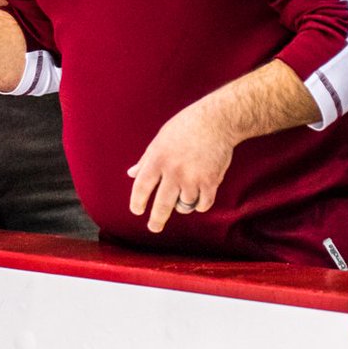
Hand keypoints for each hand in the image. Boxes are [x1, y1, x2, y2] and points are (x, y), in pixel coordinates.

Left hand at [126, 90, 236, 232]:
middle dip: (156, 220)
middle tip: (154, 227)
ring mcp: (193, 178)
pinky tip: (198, 200)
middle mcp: (173, 171)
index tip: (137, 211)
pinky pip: (203, 204)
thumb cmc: (185, 126)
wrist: (217, 121)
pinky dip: (200, 204)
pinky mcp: (211, 182)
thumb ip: (146, 159)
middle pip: (162, 205)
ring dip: (182, 205)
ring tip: (183, 197)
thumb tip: (131, 173)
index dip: (137, 202)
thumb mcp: (160, 139)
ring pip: (184, 206)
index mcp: (157, 159)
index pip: (141, 187)